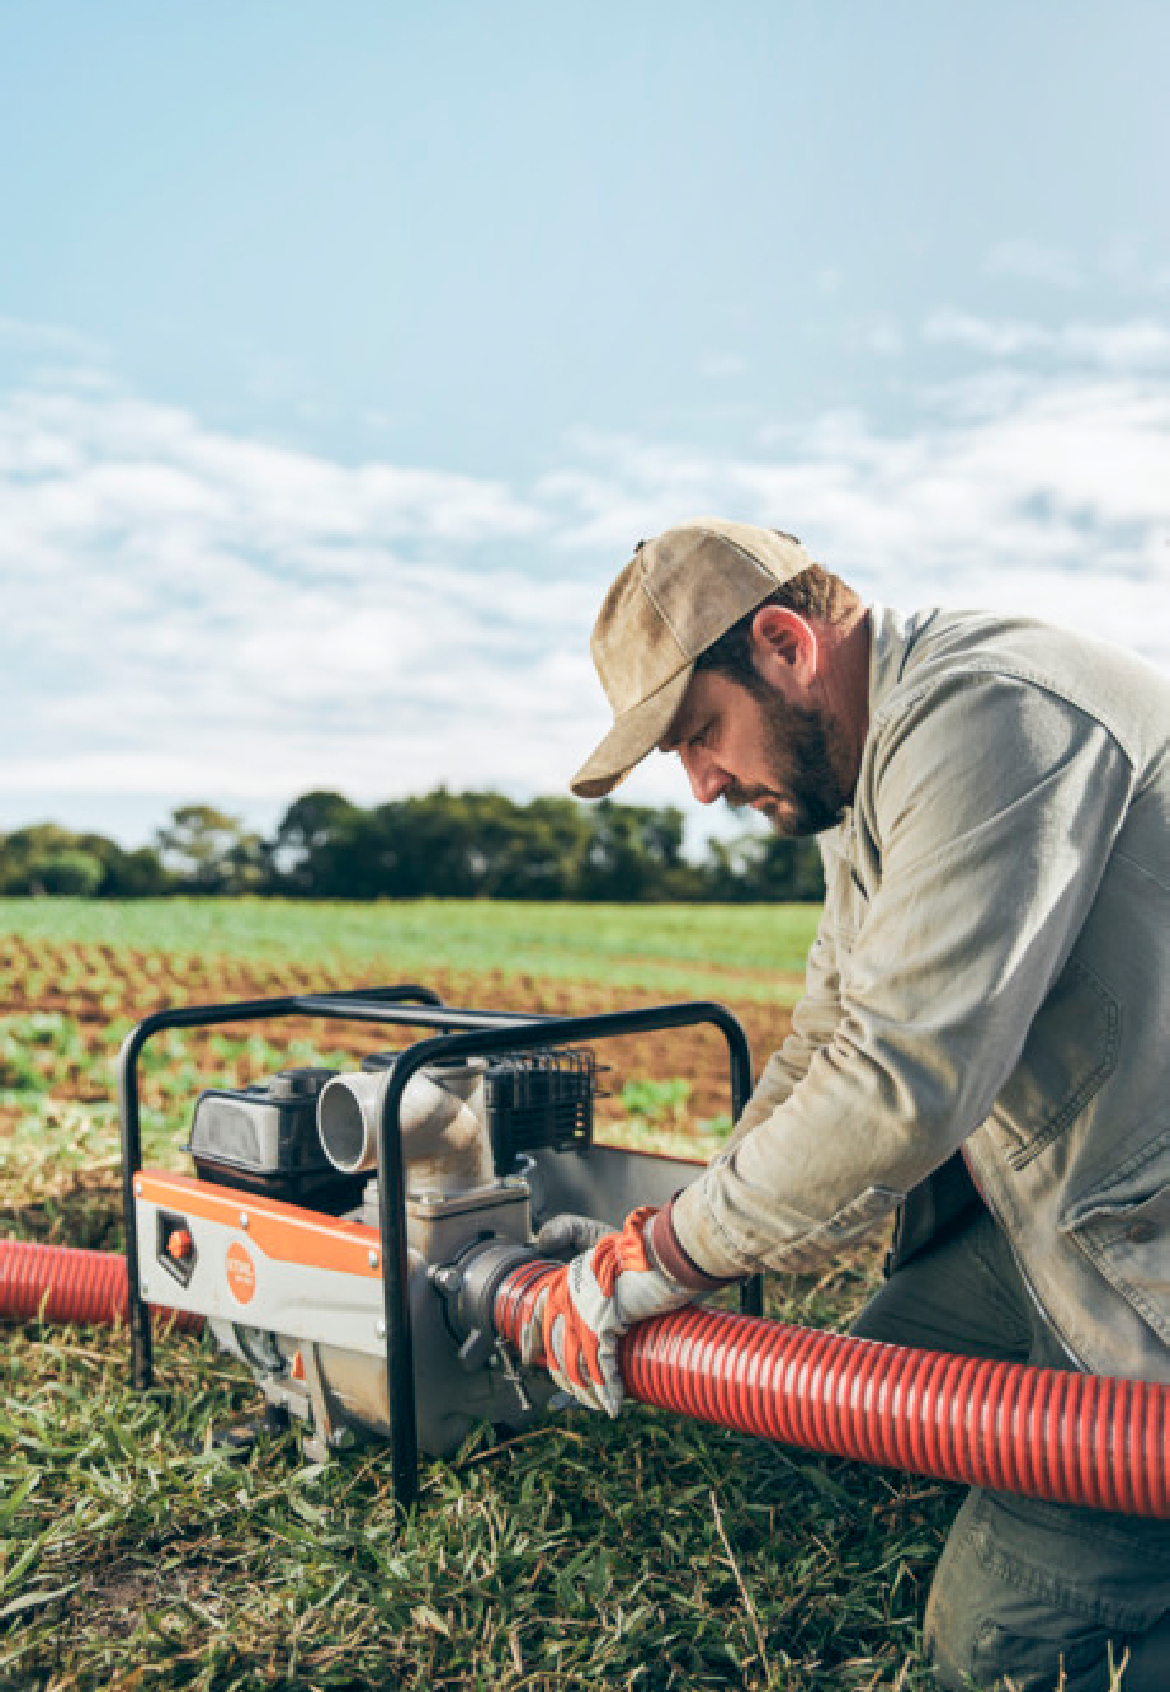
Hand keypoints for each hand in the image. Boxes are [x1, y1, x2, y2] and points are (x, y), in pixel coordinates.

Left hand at [520, 1206, 691, 1416]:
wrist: (658, 1250)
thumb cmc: (638, 1252)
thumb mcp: (602, 1252)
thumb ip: (581, 1250)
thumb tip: (563, 1257)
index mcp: (564, 1281)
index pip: (536, 1315)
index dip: (531, 1339)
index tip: (528, 1357)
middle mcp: (565, 1297)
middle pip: (555, 1349)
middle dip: (564, 1377)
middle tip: (573, 1392)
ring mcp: (580, 1312)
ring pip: (575, 1364)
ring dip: (587, 1391)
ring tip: (596, 1404)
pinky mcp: (600, 1324)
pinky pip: (601, 1367)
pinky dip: (608, 1391)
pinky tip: (613, 1405)